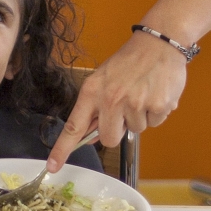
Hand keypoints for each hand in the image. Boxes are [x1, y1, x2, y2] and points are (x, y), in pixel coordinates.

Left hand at [46, 31, 187, 170]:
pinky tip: (155, 93)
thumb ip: (96, 107)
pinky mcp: (157, 106)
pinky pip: (155, 123)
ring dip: (140, 117)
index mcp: (92, 92)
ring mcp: (134, 104)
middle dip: (117, 131)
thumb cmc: (129, 62)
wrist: (158, 43)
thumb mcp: (103, 79)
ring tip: (142, 93)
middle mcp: (111, 99)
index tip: (52, 166)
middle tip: (125, 109)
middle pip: (109, 139)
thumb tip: (89, 135)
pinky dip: (156, 112)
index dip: (62, 149)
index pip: (74, 126)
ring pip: (135, 130)